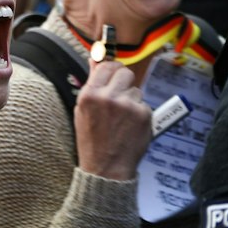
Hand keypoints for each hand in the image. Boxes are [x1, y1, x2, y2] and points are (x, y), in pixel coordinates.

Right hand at [72, 59, 152, 180]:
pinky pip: (144, 105)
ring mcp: (128, 105)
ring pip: (136, 90)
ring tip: (123, 119)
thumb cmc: (92, 140)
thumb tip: (96, 59)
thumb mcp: (83, 111)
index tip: (113, 77)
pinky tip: (131, 127)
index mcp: (90, 94)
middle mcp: (109, 97)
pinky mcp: (143, 114)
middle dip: (124, 82)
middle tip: (120, 97)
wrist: (106, 168)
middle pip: (125, 73)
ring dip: (132, 100)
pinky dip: (140, 114)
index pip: (107, 66)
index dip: (112, 71)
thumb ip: (92, 84)